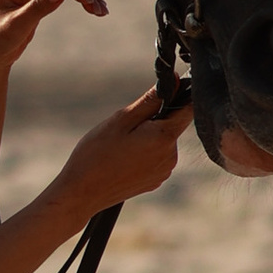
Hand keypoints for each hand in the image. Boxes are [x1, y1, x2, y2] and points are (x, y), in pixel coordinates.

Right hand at [55, 88, 191, 216]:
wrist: (83, 192)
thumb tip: (174, 80)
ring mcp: (164, 171)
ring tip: (120, 145)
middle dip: (155, 119)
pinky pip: (157, 158)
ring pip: (163, 142)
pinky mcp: (156, 180)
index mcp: (163, 137)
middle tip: (125, 126)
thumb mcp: (120, 120)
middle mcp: (170, 156)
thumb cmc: (96, 153)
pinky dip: (144, 153)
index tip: (167, 90)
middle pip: (172, 126)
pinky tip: (122, 158)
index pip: (188, 109)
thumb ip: (150, 100)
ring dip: (148, 137)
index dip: (181, 95)